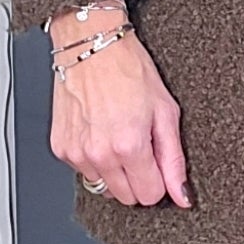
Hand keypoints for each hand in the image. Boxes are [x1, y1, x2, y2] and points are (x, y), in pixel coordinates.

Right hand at [47, 11, 191, 207]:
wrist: (91, 45)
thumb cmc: (128, 69)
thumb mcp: (165, 111)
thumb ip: (174, 159)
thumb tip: (182, 195)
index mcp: (128, 145)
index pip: (149, 195)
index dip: (158, 180)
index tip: (157, 161)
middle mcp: (99, 153)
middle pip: (126, 197)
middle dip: (137, 179)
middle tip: (139, 146)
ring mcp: (76, 153)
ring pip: (103, 187)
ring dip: (114, 171)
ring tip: (118, 135)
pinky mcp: (61, 148)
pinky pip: (83, 171)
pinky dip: (94, 159)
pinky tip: (100, 132)